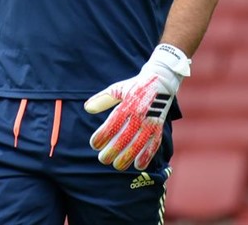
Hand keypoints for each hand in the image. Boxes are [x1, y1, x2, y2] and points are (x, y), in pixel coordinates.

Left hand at [84, 43, 190, 170]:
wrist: (160, 81)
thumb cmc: (134, 87)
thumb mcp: (117, 89)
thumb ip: (103, 100)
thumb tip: (87, 108)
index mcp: (128, 104)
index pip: (113, 123)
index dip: (103, 135)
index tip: (94, 144)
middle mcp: (140, 114)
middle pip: (125, 136)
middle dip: (113, 150)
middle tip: (103, 159)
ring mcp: (151, 121)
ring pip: (139, 143)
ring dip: (128, 156)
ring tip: (117, 166)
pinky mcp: (159, 127)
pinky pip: (154, 144)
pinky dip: (147, 155)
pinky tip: (138, 165)